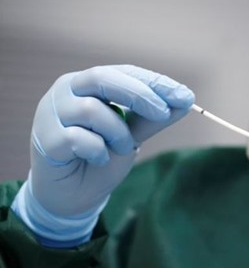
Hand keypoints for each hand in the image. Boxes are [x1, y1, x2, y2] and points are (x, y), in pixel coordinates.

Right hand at [11, 65, 194, 246]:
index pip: (124, 72)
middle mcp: (65, 90)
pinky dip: (97, 150)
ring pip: (91, 110)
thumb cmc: (101, 157)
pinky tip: (97, 159)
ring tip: (121, 148)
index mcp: (88, 83)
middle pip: (102, 78)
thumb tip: (186, 100)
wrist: (74, 195)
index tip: (185, 96)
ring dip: (117, 133)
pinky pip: (77, 138)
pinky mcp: (44, 139)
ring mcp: (50, 113)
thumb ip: (153, 117)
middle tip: (164, 113)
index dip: (155, 82)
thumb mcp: (133, 134)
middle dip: (140, 95)